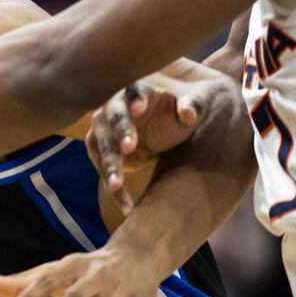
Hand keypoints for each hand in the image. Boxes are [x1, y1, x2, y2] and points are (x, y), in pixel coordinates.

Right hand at [87, 78, 211, 212]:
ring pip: (103, 147)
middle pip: (113, 118)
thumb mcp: (191, 106)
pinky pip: (105, 170)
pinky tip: (127, 206)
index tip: (139, 108)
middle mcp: (115, 106)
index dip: (136, 98)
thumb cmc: (177, 112)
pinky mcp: (102, 151)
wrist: (167, 130)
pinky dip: (115, 189)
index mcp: (139, 90)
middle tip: (129, 148)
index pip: (134, 90)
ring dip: (109, 166)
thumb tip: (189, 113)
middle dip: (120, 132)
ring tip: (118, 185)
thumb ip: (193, 105)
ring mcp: (104, 129)